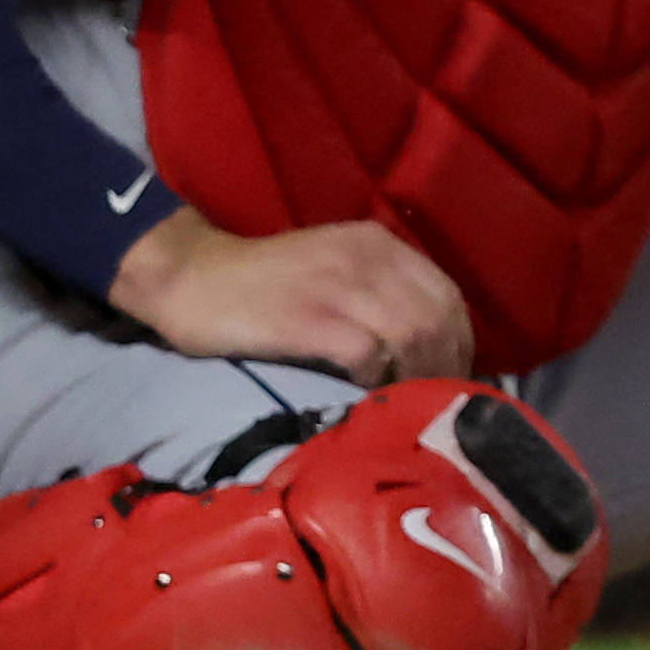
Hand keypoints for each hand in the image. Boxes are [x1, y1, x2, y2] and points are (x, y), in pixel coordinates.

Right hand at [109, 209, 471, 384]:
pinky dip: (374, 377)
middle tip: (436, 401)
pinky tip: (364, 393)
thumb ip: (377, 292)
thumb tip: (423, 344)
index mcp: (379, 244)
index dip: (459, 341)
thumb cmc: (263, 282)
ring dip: (417, 375)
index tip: (454, 376)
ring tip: (407, 405)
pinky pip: (365, 351)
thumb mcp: (334, 268)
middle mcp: (368, 257)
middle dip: (446, 364)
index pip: (446, 295)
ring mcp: (337, 286)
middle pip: (437, 317)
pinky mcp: (306, 318)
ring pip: (411, 333)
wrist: (190, 277)